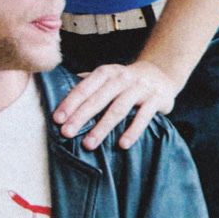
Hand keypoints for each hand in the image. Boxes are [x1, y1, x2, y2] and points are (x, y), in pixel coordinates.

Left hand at [53, 56, 177, 149]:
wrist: (161, 73)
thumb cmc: (125, 80)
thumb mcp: (107, 76)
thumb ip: (87, 83)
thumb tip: (60, 89)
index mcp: (106, 72)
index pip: (84, 88)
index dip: (70, 103)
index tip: (57, 119)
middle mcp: (122, 78)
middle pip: (98, 99)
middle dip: (80, 117)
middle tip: (66, 133)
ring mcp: (140, 88)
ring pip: (118, 109)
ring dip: (102, 128)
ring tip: (89, 144)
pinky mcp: (156, 99)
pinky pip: (143, 117)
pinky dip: (132, 131)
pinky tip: (122, 145)